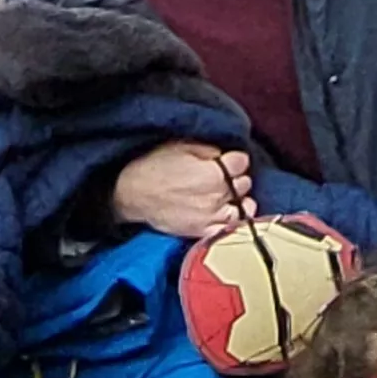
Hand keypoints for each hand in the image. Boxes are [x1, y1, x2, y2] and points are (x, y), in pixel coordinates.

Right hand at [110, 143, 251, 238]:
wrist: (132, 193)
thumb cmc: (153, 166)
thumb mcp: (181, 146)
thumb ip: (209, 149)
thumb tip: (223, 154)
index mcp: (215, 171)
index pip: (242, 162)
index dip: (236, 158)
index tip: (228, 159)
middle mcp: (218, 195)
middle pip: (244, 184)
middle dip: (236, 177)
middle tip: (224, 175)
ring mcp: (212, 216)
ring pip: (243, 208)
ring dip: (239, 200)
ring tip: (228, 196)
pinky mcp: (203, 231)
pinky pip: (229, 229)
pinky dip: (233, 222)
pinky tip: (227, 215)